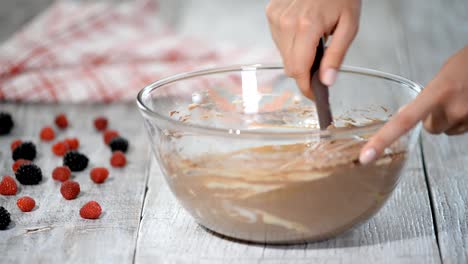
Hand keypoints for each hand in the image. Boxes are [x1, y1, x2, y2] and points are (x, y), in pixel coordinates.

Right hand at [266, 0, 360, 98]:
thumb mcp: (349, 25)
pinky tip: (303, 32)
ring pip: (283, 55)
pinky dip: (290, 43)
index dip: (306, 87)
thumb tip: (327, 81)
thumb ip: (336, 56)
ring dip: (297, 57)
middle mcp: (286, 23)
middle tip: (321, 68)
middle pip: (289, 66)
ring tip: (314, 42)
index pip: (299, 70)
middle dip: (304, 73)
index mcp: (306, 27)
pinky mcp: (271, 13)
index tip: (314, 95)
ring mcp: (275, 17)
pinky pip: (278, 41)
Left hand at [360, 46, 467, 163]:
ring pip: (448, 130)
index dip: (382, 140)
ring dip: (451, 119)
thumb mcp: (443, 76)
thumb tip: (405, 114)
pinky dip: (464, 120)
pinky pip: (463, 129)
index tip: (366, 157)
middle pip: (431, 128)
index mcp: (439, 92)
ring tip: (463, 97)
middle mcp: (454, 109)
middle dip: (434, 117)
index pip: (404, 121)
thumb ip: (425, 97)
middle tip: (447, 98)